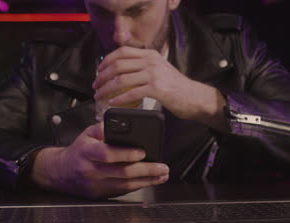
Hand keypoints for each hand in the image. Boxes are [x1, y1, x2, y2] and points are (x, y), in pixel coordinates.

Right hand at [31, 123, 169, 198]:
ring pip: (125, 185)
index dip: (126, 154)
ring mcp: (95, 185)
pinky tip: (149, 181)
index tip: (142, 152)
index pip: (107, 154)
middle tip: (162, 167)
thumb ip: (103, 128)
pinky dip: (138, 186)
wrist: (61, 172)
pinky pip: (122, 191)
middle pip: (122, 172)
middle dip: (146, 170)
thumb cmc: (78, 151)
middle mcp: (90, 170)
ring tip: (161, 175)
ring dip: (147, 180)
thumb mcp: (86, 135)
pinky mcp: (100, 194)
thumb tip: (122, 125)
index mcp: (86, 152)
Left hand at [93, 47, 227, 130]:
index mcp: (150, 54)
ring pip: (122, 79)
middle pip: (118, 64)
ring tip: (100, 96)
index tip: (98, 71)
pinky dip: (119, 99)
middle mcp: (151, 61)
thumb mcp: (159, 69)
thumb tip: (121, 72)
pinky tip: (112, 104)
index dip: (106, 61)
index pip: (122, 51)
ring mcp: (154, 74)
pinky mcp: (156, 88)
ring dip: (107, 89)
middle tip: (96, 86)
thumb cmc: (175, 87)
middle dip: (102, 76)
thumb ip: (143, 67)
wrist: (194, 96)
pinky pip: (131, 93)